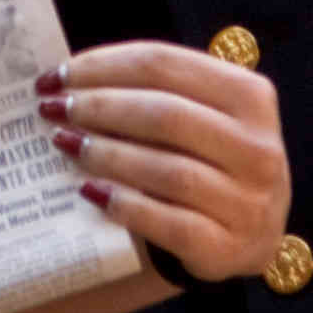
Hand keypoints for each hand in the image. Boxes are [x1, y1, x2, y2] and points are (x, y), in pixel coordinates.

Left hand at [39, 41, 291, 282]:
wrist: (250, 235)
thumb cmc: (210, 161)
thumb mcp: (201, 115)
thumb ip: (152, 92)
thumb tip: (69, 78)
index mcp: (250, 95)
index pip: (165, 64)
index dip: (103, 65)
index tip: (58, 73)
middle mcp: (257, 147)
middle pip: (165, 114)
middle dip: (99, 106)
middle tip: (54, 108)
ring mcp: (248, 201)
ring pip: (166, 169)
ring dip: (106, 153)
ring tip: (65, 144)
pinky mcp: (227, 248)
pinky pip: (167, 222)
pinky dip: (124, 204)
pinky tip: (90, 191)